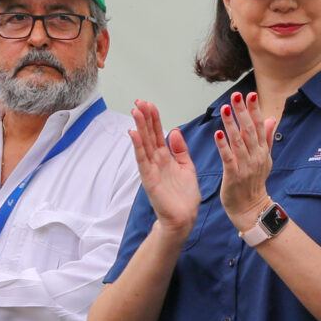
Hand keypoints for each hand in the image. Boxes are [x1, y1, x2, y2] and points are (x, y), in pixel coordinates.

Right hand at [127, 99, 200, 235]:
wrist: (183, 218)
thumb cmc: (184, 196)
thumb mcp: (187, 167)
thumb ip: (180, 150)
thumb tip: (174, 130)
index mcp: (166, 157)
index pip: (158, 133)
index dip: (154, 118)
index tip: (149, 104)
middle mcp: (156, 161)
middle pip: (149, 135)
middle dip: (144, 118)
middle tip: (139, 102)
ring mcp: (151, 169)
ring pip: (144, 144)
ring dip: (139, 127)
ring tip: (135, 112)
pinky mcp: (149, 179)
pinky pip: (142, 160)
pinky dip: (138, 147)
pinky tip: (133, 134)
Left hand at [213, 92, 276, 231]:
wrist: (251, 208)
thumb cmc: (254, 183)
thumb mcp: (265, 159)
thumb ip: (267, 138)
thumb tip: (271, 118)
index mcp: (263, 151)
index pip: (259, 127)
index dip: (254, 110)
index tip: (250, 95)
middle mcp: (256, 157)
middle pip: (250, 131)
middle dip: (243, 112)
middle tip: (236, 95)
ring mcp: (245, 167)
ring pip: (238, 142)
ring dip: (232, 124)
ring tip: (225, 109)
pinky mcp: (234, 176)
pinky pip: (228, 158)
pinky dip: (223, 146)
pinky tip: (218, 134)